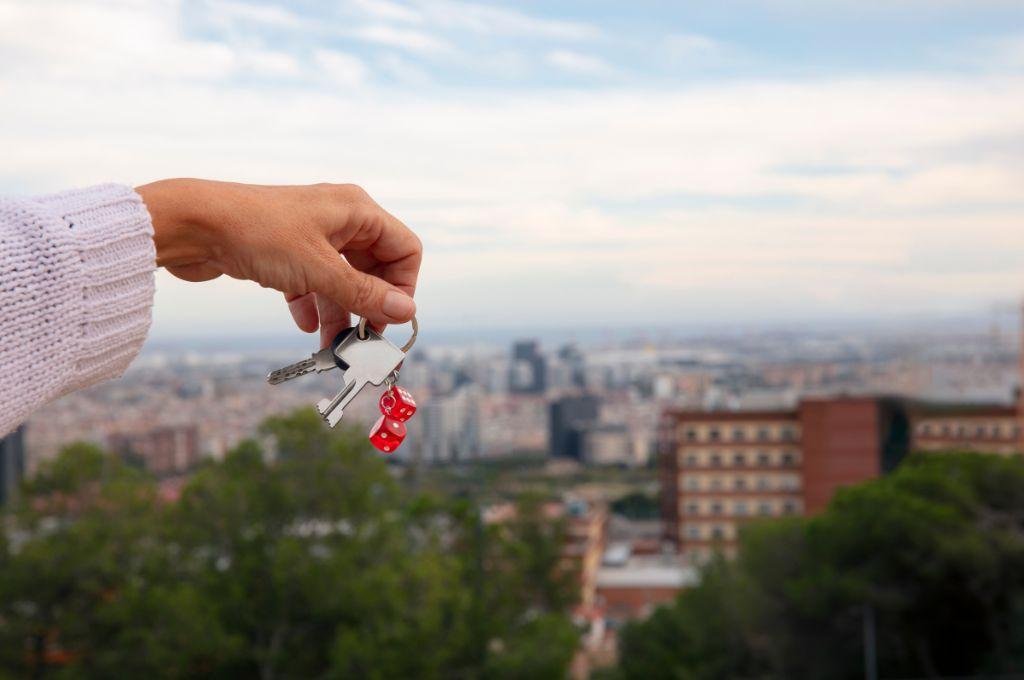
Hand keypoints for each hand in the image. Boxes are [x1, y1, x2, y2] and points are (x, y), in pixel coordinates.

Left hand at [136, 179, 420, 346]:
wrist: (190, 225)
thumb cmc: (257, 233)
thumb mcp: (318, 269)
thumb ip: (364, 293)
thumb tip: (407, 311)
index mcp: (356, 210)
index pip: (404, 249)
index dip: (403, 286)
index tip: (389, 318)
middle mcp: (339, 220)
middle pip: (375, 268)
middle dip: (370, 305)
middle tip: (364, 339)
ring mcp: (311, 236)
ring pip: (342, 281)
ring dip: (341, 313)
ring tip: (334, 346)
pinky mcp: (286, 253)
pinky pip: (313, 284)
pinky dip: (313, 305)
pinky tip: (307, 327)